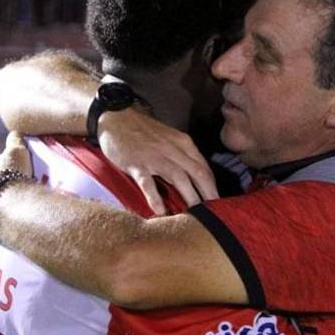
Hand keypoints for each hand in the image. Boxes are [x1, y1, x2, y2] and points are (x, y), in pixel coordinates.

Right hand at [98, 110, 217, 214]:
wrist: (116, 117)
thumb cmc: (144, 132)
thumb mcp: (169, 139)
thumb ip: (182, 156)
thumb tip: (195, 180)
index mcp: (183, 143)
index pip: (204, 168)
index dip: (213, 187)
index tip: (219, 204)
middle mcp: (172, 149)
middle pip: (198, 173)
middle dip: (208, 195)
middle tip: (215, 214)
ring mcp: (154, 156)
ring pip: (178, 178)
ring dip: (189, 198)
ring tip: (194, 217)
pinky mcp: (136, 163)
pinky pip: (148, 183)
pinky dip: (155, 198)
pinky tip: (161, 211)